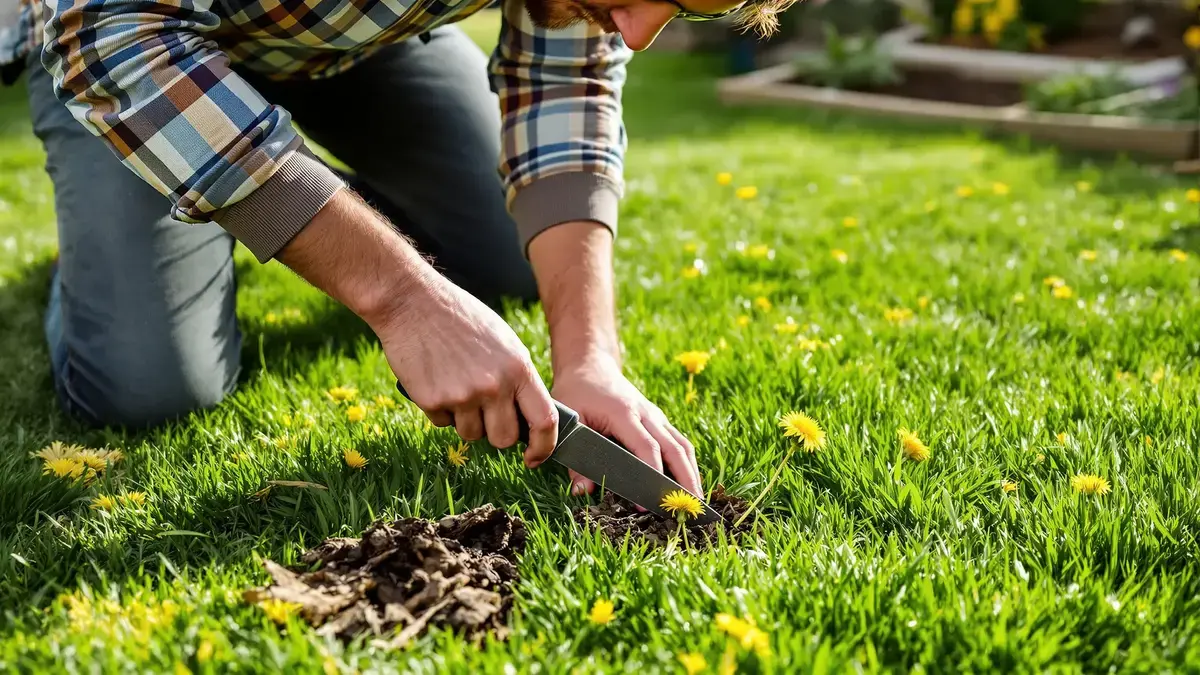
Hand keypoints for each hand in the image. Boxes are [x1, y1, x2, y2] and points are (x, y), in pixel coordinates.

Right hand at [276, 190, 557, 463]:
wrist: (412, 302)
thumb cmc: (461, 320)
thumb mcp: (503, 343)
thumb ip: (517, 379)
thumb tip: (525, 417)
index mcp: (519, 368)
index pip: (544, 421)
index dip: (543, 447)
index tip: (535, 457)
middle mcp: (495, 386)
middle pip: (505, 439)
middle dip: (496, 434)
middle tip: (486, 415)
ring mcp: (463, 395)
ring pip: (472, 435)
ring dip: (466, 421)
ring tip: (456, 386)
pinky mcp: (433, 401)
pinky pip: (443, 423)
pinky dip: (441, 410)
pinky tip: (436, 380)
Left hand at [550, 354, 701, 497]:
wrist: (590, 365)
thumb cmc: (576, 393)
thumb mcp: (569, 422)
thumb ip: (575, 459)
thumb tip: (581, 491)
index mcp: (623, 412)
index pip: (646, 446)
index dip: (650, 475)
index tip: (649, 502)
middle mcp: (646, 413)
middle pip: (674, 447)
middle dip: (685, 478)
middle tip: (692, 508)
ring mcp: (655, 415)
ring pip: (681, 444)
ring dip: (692, 472)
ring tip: (697, 500)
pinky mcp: (657, 419)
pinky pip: (678, 441)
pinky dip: (686, 462)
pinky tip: (689, 481)